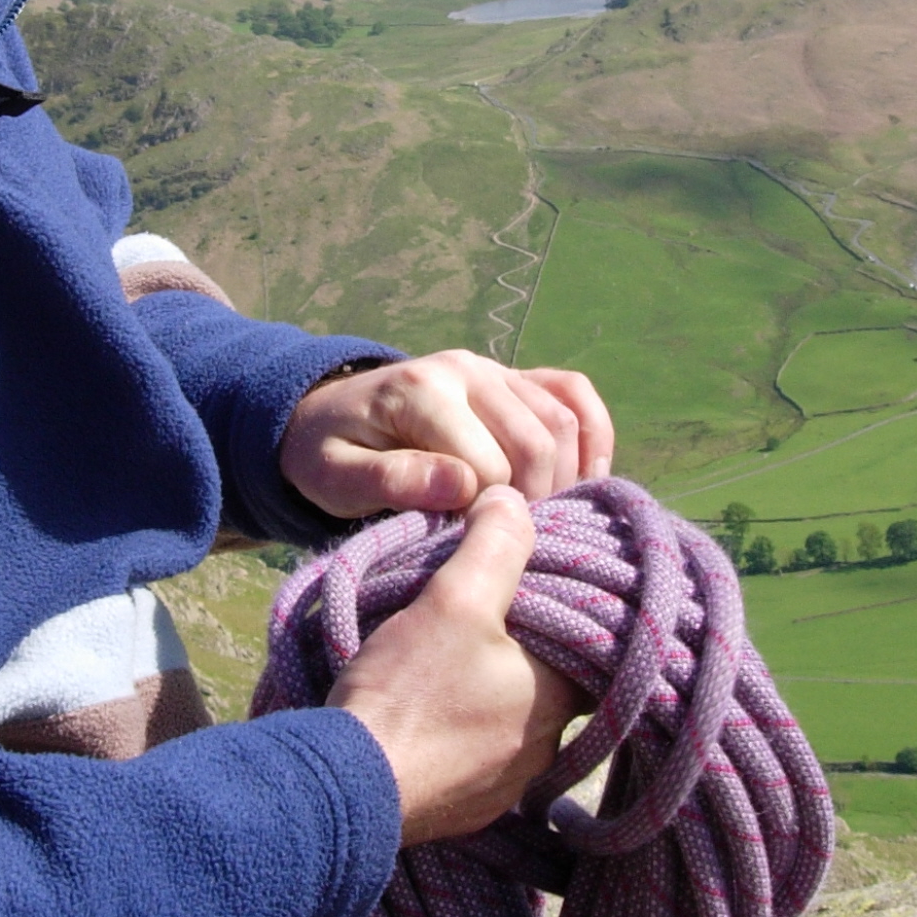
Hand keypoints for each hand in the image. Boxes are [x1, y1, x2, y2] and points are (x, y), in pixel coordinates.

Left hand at [281, 350, 613, 518]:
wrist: (324, 417)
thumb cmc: (329, 455)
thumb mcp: (335, 477)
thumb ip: (393, 481)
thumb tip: (463, 487)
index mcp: (423, 390)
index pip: (489, 466)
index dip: (487, 518)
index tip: (467, 547)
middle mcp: (467, 368)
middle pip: (538, 443)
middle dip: (534, 504)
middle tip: (509, 545)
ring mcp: (496, 369)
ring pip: (565, 422)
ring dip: (567, 480)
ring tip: (540, 526)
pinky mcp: (515, 377)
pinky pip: (575, 393)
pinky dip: (593, 437)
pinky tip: (585, 482)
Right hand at [327, 488, 581, 844]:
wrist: (348, 787)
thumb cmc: (410, 691)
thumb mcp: (454, 599)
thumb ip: (495, 545)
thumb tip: (514, 500)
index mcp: (560, 696)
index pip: (590, 639)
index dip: (564, 602)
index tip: (533, 578)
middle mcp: (547, 746)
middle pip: (548, 677)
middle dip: (520, 644)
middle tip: (479, 611)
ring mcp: (508, 782)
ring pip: (512, 715)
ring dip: (488, 687)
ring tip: (446, 656)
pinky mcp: (470, 805)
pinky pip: (478, 752)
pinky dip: (461, 726)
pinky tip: (428, 706)